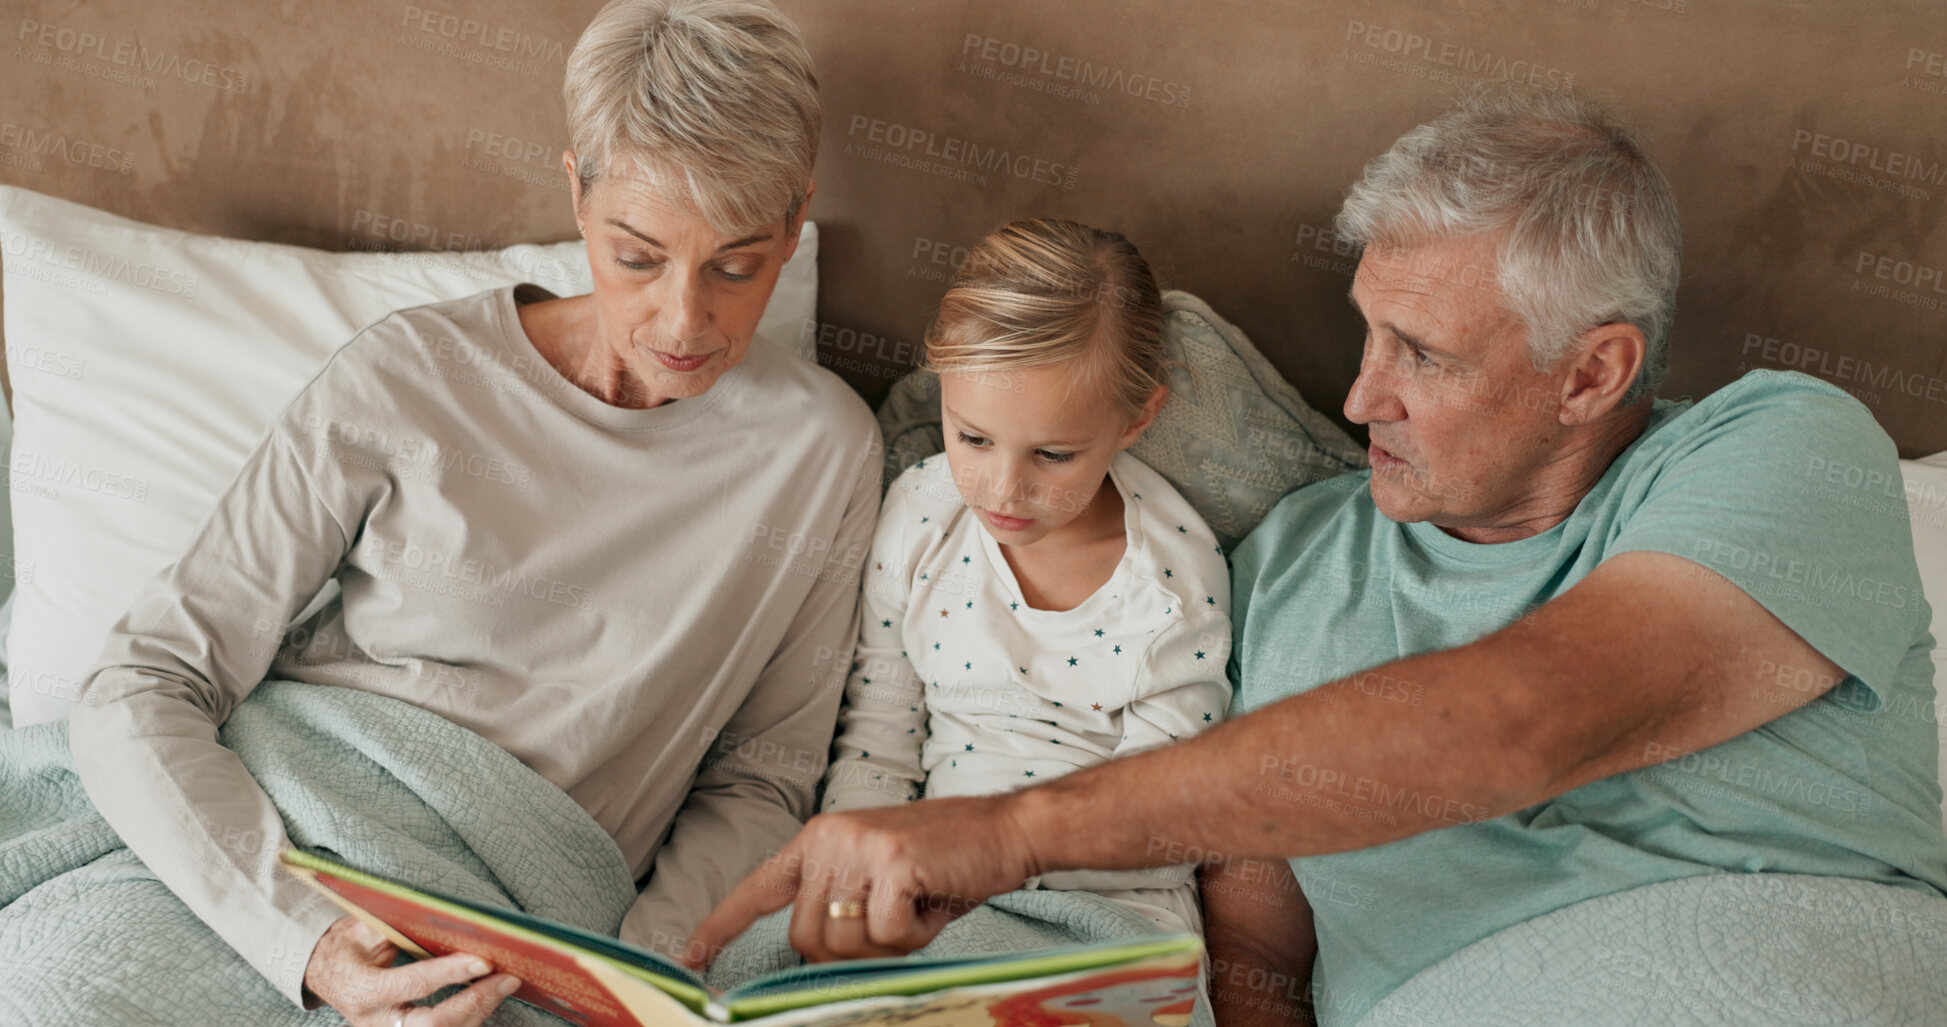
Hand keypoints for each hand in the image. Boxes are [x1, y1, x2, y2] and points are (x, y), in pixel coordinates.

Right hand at [303, 915, 522, 1026]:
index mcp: (363, 991)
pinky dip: (469, 1018)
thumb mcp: (362, 930)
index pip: (413, 985)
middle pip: (433, 1025)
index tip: (483, 961)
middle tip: (506, 978)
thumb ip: (396, 927)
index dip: (450, 974)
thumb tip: (443, 918)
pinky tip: (488, 998)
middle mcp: (377, 1021)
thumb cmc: (346, 947)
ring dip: (479, 1011)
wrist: (324, 974)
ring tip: (505, 985)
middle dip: (474, 1002)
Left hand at [682, 794, 1039, 967]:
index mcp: (820, 840)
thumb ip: (840, 905)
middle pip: (805, 938)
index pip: (760, 888)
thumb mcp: (879, 877)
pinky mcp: (890, 863)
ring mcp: (858, 848)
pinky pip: (884, 935)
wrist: (1005, 830)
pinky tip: (933, 902)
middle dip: (849, 951)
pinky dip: (914, 935)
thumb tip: (812, 957)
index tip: (691, 958)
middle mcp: (830, 838)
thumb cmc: (946, 864)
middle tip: (895, 923)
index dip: (722, 926)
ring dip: (886, 943)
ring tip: (917, 906)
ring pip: (841, 942)